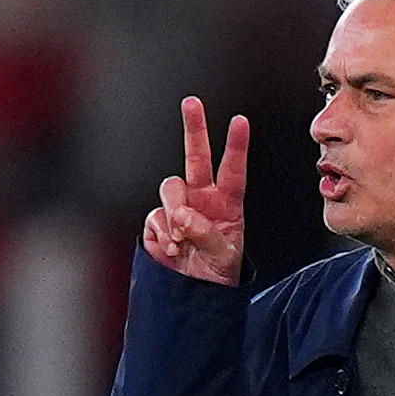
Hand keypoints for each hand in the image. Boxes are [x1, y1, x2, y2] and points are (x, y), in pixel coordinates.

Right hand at [142, 97, 247, 284]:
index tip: (239, 121)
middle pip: (196, 157)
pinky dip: (162, 234)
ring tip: (181, 238)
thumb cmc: (217, 272)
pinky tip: (171, 249)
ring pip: (170, 187)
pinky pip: (155, 217)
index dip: (236, 145)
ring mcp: (178, 208)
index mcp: (227, 202)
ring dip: (174, 210)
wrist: (194, 294)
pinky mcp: (158, 223)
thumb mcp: (224, 257)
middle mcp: (202, 198)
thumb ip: (205, 233)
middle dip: (194, 127)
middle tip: (192, 102)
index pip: (233, 169)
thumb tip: (181, 216)